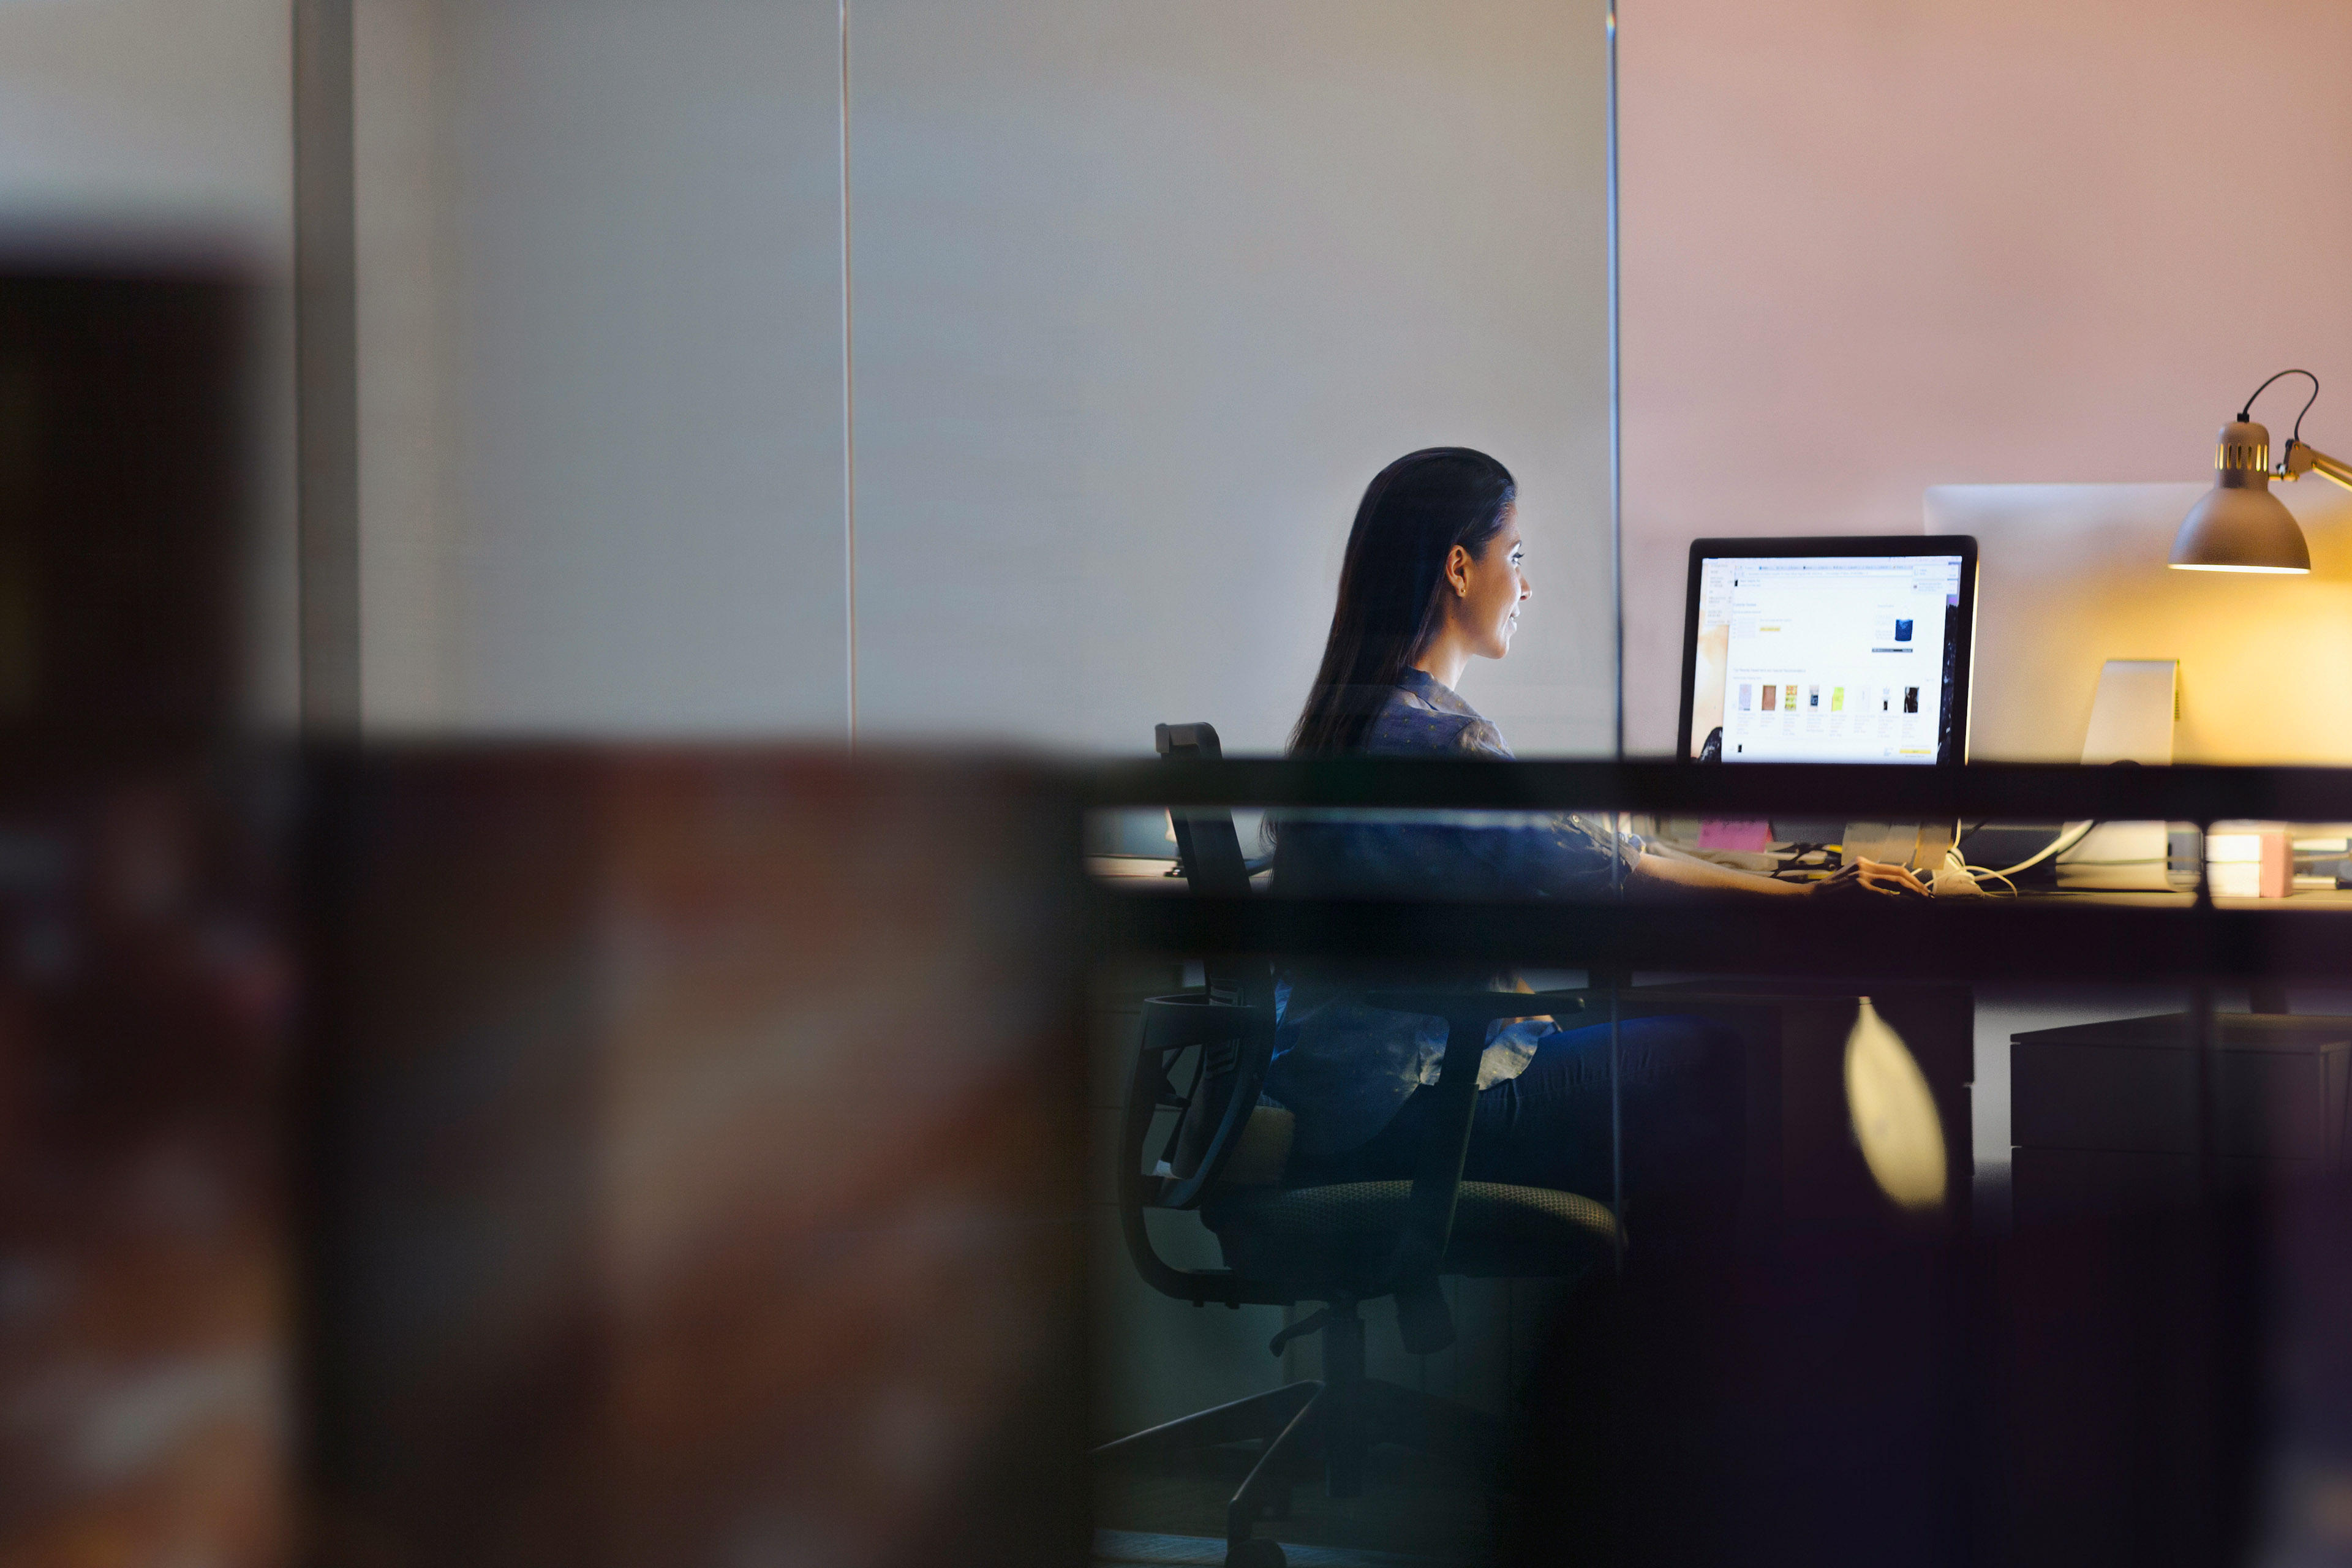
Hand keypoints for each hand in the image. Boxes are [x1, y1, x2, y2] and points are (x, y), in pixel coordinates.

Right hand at [1808, 856, 1932, 898]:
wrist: (1811, 898)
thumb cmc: (1831, 896)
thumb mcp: (1851, 882)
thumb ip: (1870, 882)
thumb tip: (1894, 894)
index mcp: (1863, 862)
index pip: (1894, 868)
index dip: (1912, 879)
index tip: (1922, 890)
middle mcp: (1864, 865)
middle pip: (1899, 872)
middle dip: (1917, 886)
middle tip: (1929, 897)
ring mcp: (1862, 875)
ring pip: (1897, 881)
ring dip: (1914, 893)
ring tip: (1924, 902)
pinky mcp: (1860, 887)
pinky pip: (1886, 895)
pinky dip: (1898, 902)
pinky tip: (1906, 908)